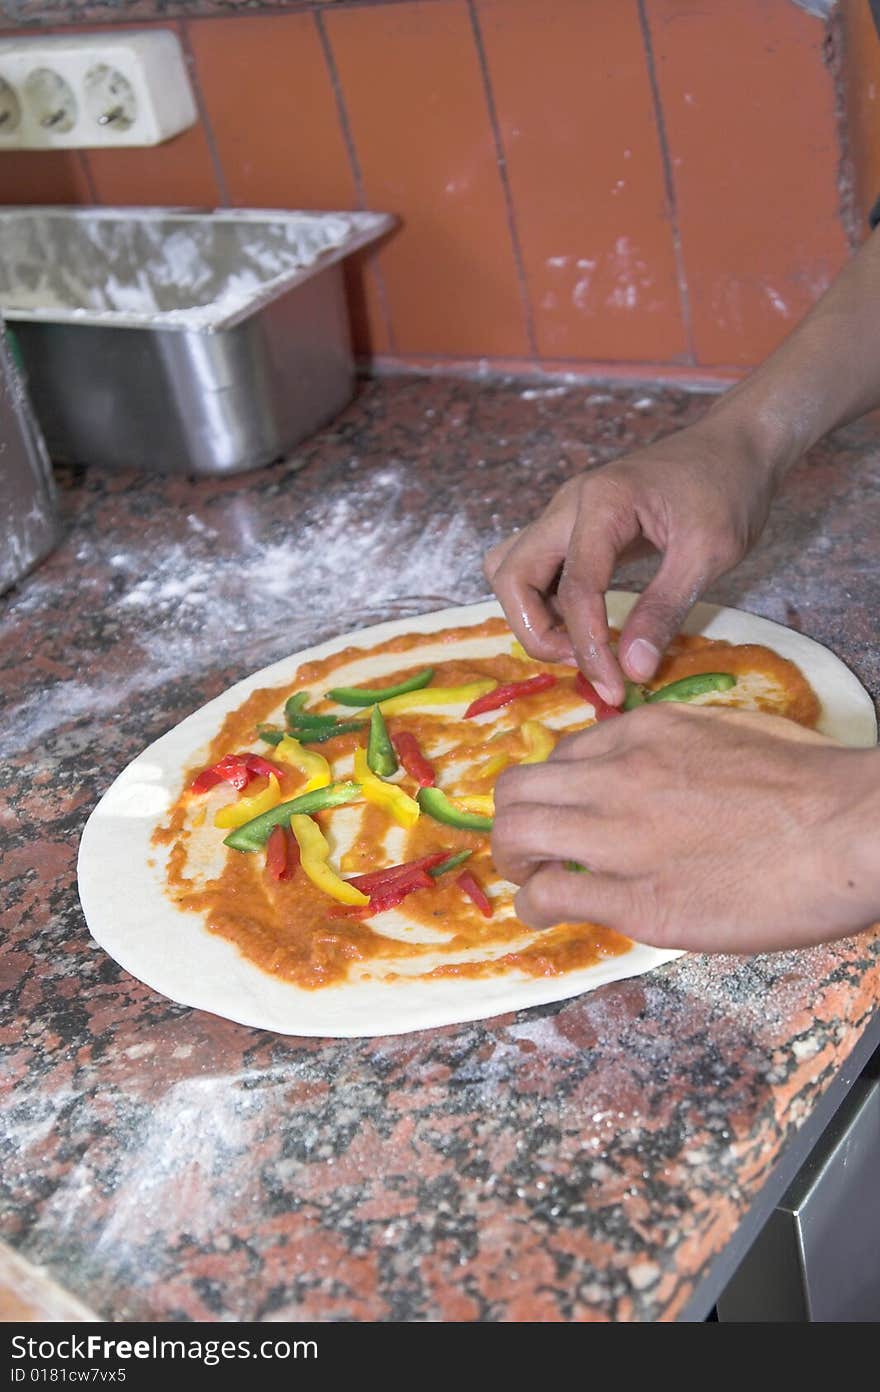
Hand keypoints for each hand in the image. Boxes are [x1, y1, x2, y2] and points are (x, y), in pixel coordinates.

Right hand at [484, 418, 779, 704]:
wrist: (733, 445)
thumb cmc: (728, 488)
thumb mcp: (710, 553)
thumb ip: (665, 609)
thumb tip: (633, 669)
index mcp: (603, 502)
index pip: (575, 587)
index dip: (588, 646)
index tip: (614, 688)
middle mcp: (568, 504)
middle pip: (511, 575)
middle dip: (536, 630)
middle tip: (584, 662)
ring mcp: (564, 514)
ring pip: (511, 570)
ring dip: (531, 616)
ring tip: (580, 646)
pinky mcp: (572, 527)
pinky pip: (534, 569)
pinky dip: (545, 604)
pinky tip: (584, 626)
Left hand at [491, 705, 879, 952]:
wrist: (850, 829)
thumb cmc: (816, 784)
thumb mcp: (735, 734)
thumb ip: (684, 751)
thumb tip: (668, 778)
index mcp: (647, 732)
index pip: (566, 754)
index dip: (558, 789)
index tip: (569, 813)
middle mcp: (619, 776)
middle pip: (519, 789)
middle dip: (513, 820)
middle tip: (529, 849)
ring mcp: (620, 837)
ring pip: (517, 836)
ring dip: (513, 861)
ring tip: (530, 881)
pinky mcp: (636, 899)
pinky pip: (550, 897)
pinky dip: (535, 906)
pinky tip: (547, 914)